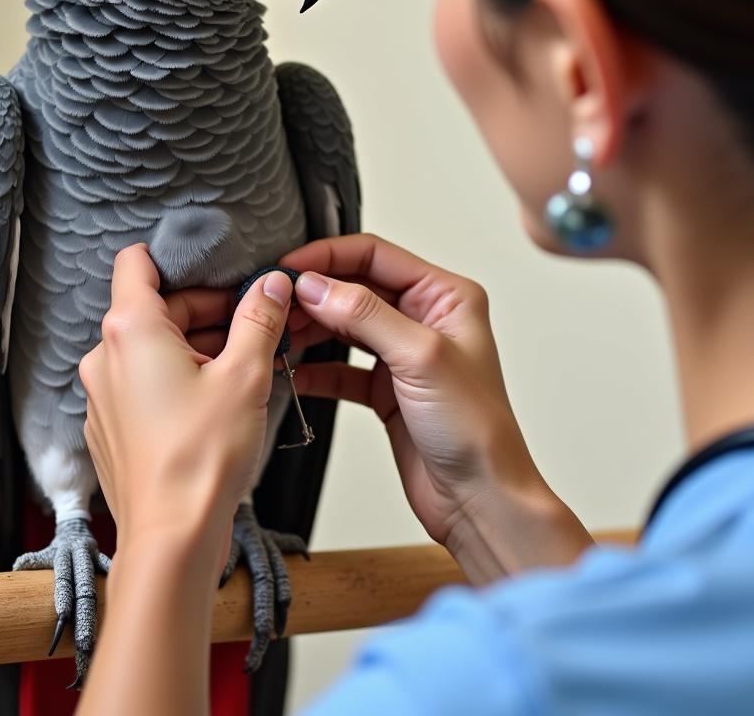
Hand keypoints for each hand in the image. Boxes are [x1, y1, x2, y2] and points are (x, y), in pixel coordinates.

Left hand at [79, 244, 292, 553]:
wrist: (172, 538)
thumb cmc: (202, 458)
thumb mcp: (246, 375)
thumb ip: (259, 319)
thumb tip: (272, 284)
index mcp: (131, 330)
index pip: (137, 262)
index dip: (178, 259)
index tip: (218, 272)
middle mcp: (105, 358)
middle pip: (154, 307)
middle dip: (206, 311)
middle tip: (253, 327)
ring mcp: (103, 396)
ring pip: (150, 348)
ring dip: (195, 347)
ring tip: (243, 369)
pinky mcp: (110, 428)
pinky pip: (142, 385)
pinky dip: (175, 381)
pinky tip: (215, 403)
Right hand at [274, 233, 547, 552]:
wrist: (479, 499)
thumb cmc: (475, 428)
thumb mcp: (420, 357)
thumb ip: (364, 314)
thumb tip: (315, 285)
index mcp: (445, 296)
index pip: (376, 255)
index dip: (328, 257)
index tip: (287, 266)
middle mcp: (425, 318)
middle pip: (355, 287)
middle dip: (313, 294)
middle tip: (274, 304)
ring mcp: (403, 354)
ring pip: (344, 325)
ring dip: (310, 329)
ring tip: (278, 335)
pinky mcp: (386, 388)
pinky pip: (341, 367)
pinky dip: (315, 368)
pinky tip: (292, 372)